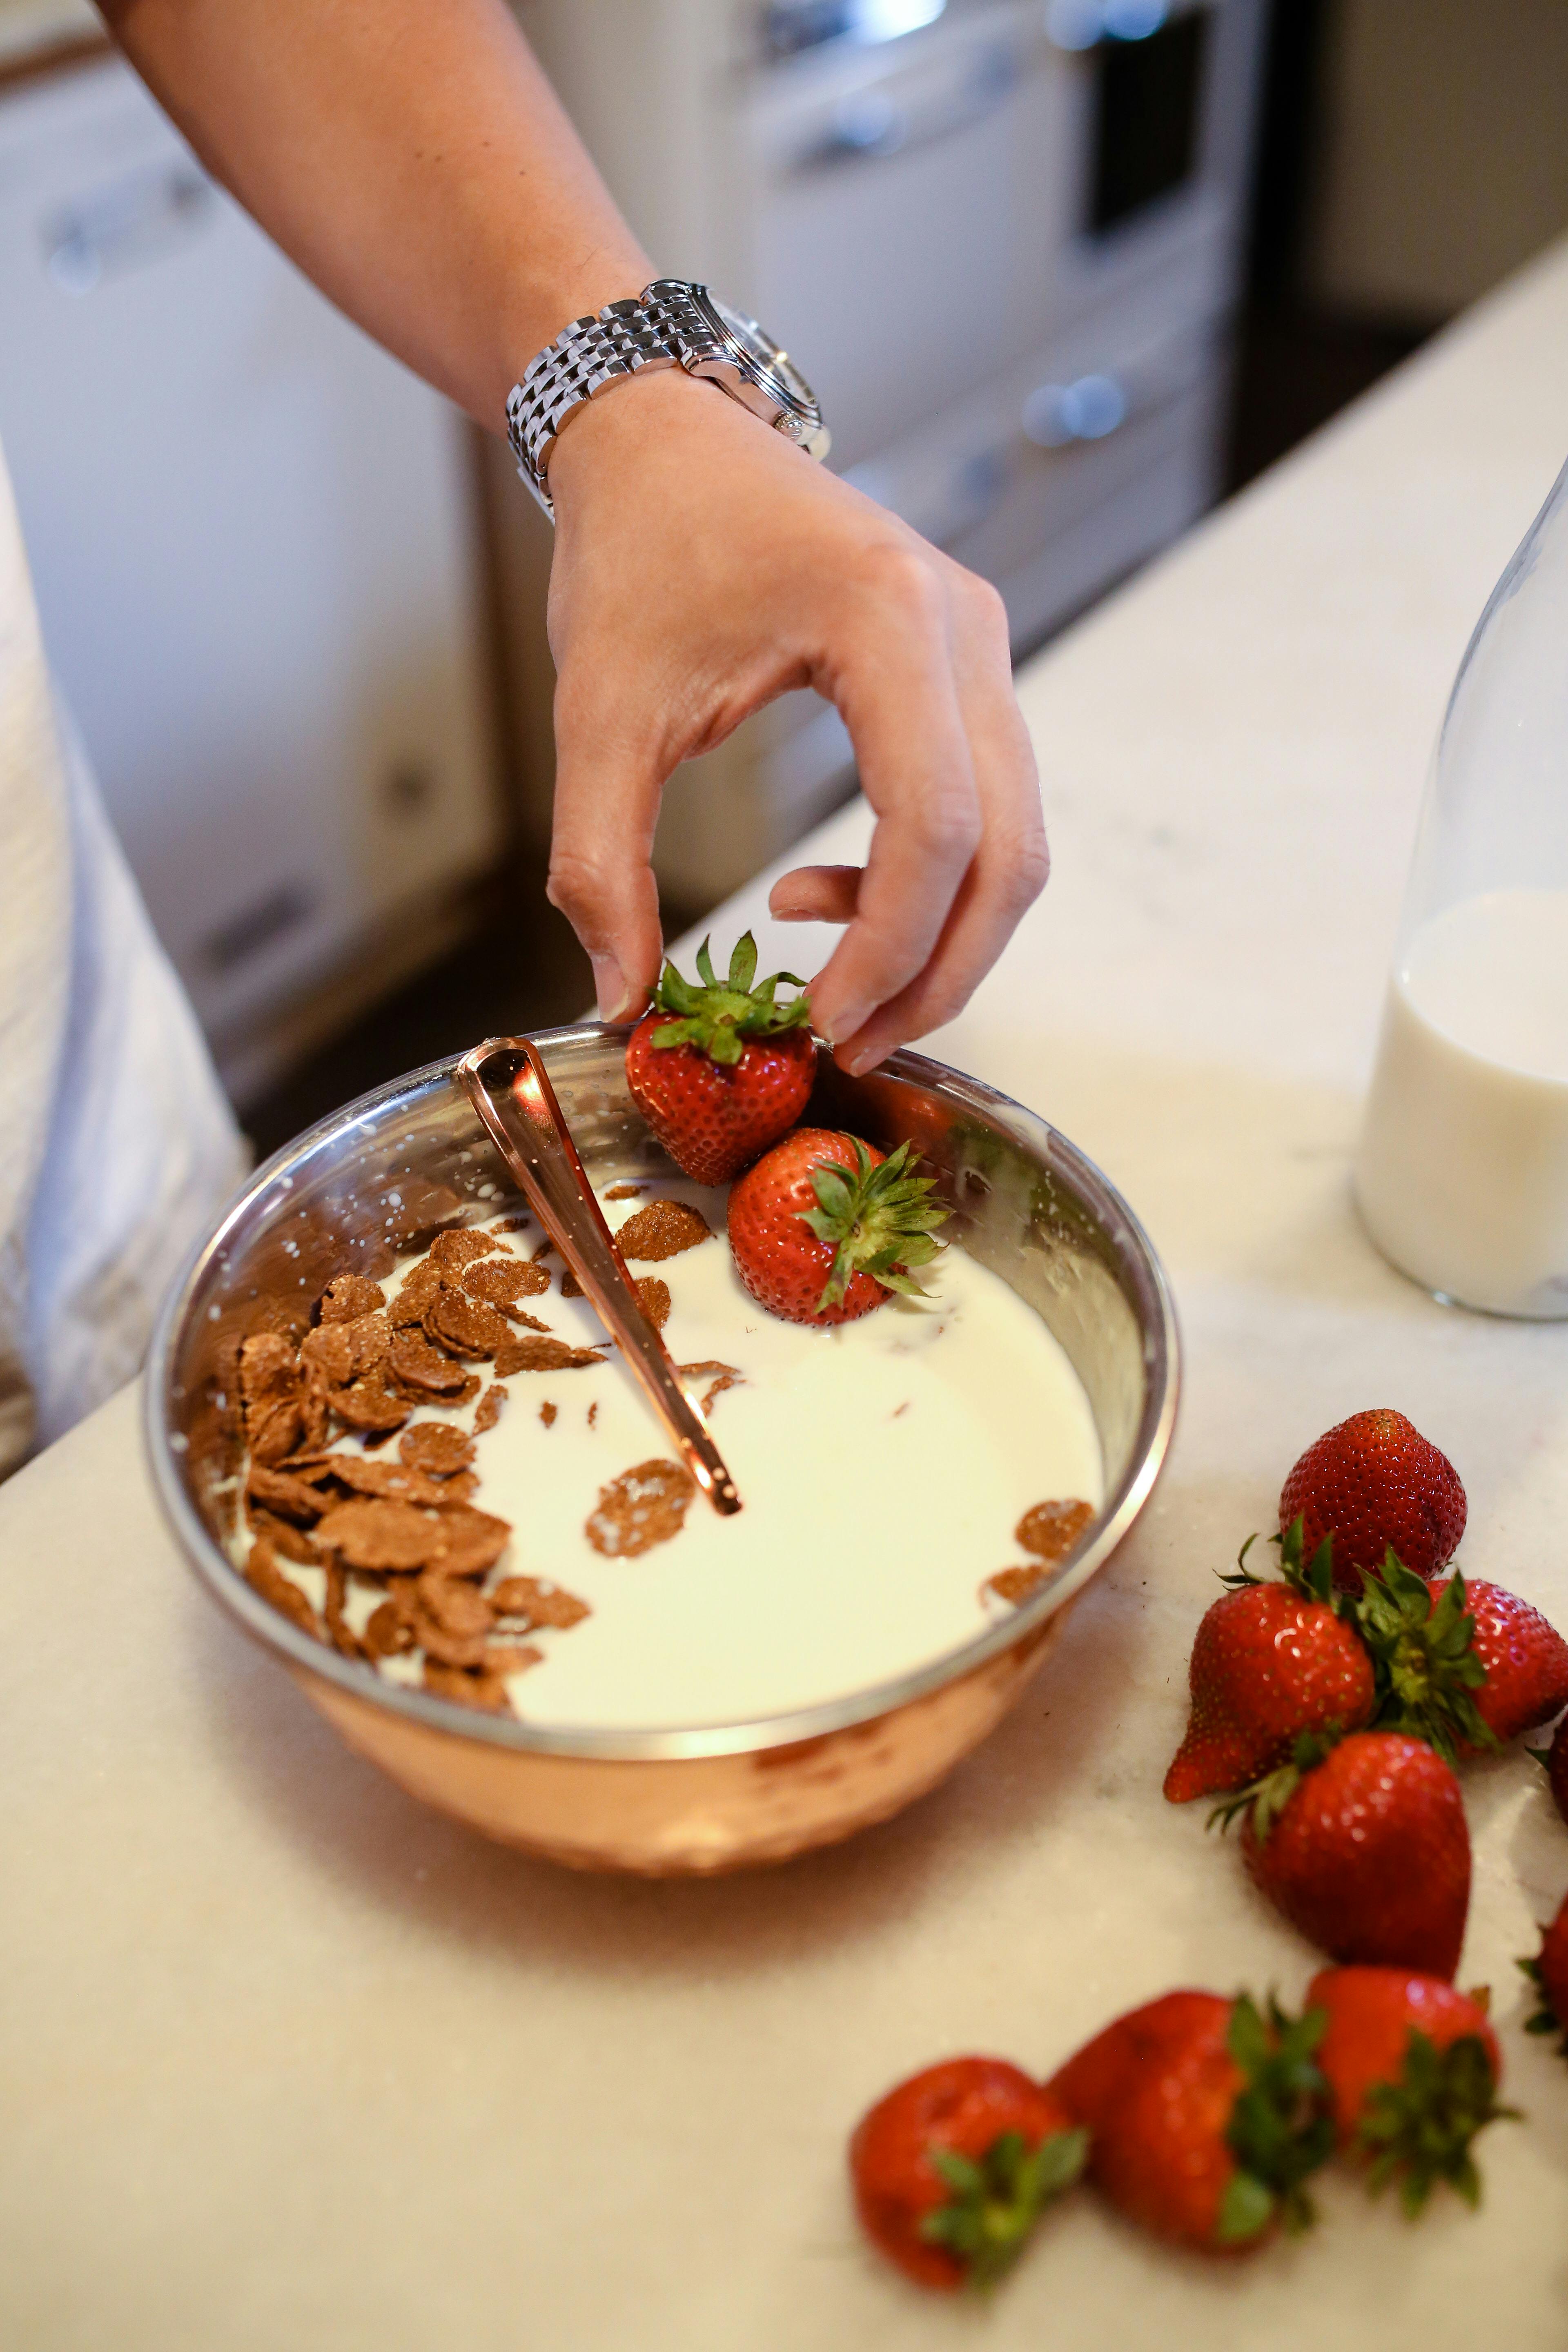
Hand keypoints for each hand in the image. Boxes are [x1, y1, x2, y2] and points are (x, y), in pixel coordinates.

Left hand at [544, 367, 1047, 1073]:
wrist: (665, 434)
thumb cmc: (638, 548)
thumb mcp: (600, 713)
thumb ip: (601, 863)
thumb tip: (619, 996)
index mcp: (889, 620)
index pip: (934, 827)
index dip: (888, 948)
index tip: (819, 1022)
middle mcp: (965, 628)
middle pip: (1007, 852)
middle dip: (938, 970)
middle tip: (851, 1042)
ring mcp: (979, 646)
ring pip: (1013, 840)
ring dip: (940, 938)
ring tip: (837, 988)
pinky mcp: (966, 668)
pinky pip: (985, 806)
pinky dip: (928, 882)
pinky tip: (824, 895)